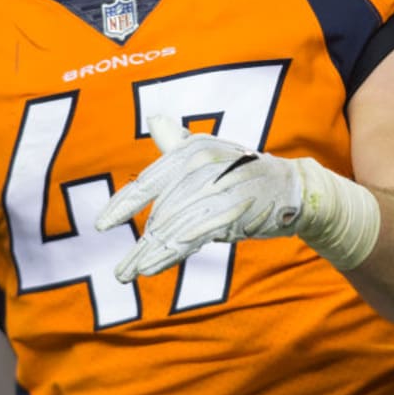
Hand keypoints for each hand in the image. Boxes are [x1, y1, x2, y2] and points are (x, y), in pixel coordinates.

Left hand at [95, 115, 381, 280]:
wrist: (292, 188)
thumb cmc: (243, 172)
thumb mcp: (210, 154)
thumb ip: (178, 144)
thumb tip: (154, 120)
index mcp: (192, 149)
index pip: (150, 179)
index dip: (123, 204)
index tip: (101, 225)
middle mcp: (203, 164)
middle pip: (161, 210)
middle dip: (140, 241)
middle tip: (121, 269)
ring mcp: (219, 187)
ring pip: (175, 225)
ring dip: (149, 253)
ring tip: (128, 273)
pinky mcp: (233, 210)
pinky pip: (194, 234)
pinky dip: (171, 252)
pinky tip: (151, 267)